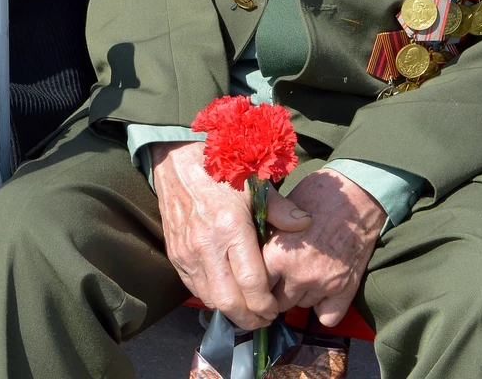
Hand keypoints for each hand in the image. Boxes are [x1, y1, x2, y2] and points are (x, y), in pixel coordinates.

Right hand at [150, 141, 285, 330]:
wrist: (175, 163)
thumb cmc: (220, 172)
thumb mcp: (254, 183)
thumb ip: (281, 209)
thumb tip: (306, 224)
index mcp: (231, 226)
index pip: (252, 283)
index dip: (266, 304)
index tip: (276, 309)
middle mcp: (206, 244)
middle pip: (229, 301)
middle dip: (250, 318)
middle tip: (264, 318)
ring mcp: (187, 252)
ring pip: (210, 299)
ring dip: (231, 312)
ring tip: (248, 310)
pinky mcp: (175, 255)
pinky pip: (194, 288)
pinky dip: (212, 298)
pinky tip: (227, 293)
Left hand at [261, 168, 384, 326]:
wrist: (356, 197)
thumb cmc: (316, 198)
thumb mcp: (279, 214)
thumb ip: (266, 241)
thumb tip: (249, 259)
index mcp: (277, 256)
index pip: (253, 286)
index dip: (253, 282)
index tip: (255, 278)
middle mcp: (298, 276)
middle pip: (275, 302)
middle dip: (274, 292)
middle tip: (279, 277)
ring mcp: (323, 285)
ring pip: (300, 307)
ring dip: (298, 296)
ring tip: (302, 274)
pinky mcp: (345, 290)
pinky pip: (327, 318)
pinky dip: (323, 308)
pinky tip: (321, 291)